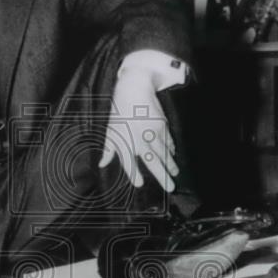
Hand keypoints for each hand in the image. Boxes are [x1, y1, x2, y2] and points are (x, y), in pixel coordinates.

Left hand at [99, 68, 177, 191]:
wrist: (134, 89)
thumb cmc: (119, 112)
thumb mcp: (110, 130)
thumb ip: (108, 149)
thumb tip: (102, 164)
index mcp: (123, 141)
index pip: (128, 162)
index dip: (134, 174)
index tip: (140, 184)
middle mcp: (138, 138)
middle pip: (152, 160)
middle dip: (162, 176)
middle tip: (171, 188)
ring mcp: (151, 132)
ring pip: (164, 152)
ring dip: (171, 165)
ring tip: (175, 174)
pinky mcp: (161, 124)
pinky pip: (168, 141)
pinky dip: (171, 149)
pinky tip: (174, 156)